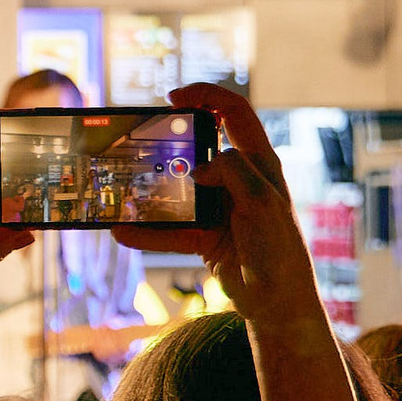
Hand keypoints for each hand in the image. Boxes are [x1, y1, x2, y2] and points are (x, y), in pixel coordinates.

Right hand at [111, 84, 322, 334]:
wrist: (278, 304)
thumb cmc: (280, 250)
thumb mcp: (261, 202)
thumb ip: (233, 171)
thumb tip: (199, 167)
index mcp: (259, 164)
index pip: (234, 113)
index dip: (206, 96)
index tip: (173, 97)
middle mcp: (239, 181)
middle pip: (199, 148)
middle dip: (169, 141)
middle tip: (140, 138)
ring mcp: (220, 209)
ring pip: (177, 191)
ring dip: (150, 192)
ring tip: (122, 188)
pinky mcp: (206, 237)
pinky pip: (170, 230)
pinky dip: (146, 233)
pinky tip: (121, 233)